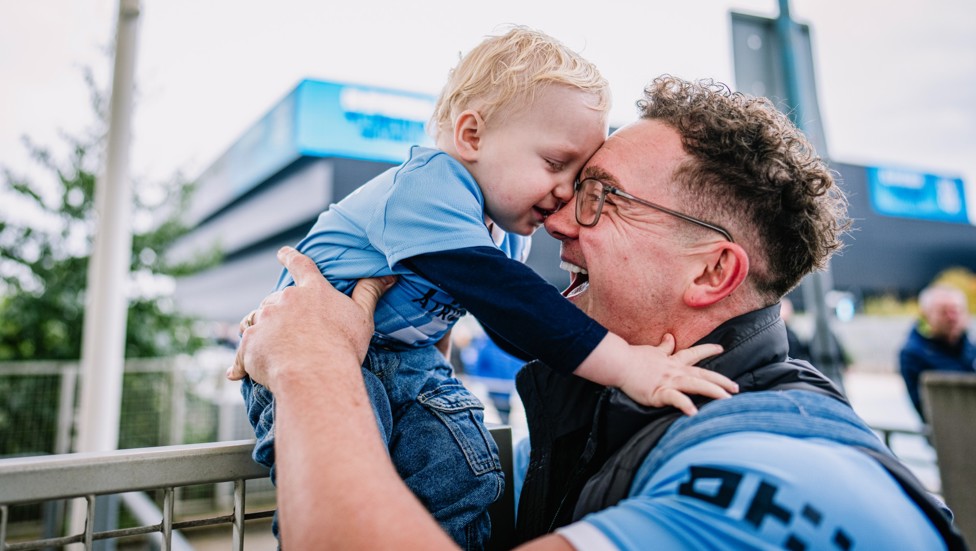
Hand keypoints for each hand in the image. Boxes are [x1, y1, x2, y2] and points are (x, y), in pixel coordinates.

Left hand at [226, 246, 394, 391]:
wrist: (315, 373)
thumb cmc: (343, 346)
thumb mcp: (362, 317)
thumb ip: (369, 294)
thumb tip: (387, 275)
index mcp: (312, 290)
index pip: (301, 266)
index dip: (291, 258)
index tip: (282, 253)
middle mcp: (284, 300)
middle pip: (276, 300)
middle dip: (279, 314)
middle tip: (290, 335)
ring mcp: (264, 320)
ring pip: (256, 321)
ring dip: (260, 332)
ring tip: (270, 351)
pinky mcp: (250, 343)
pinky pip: (242, 351)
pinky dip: (241, 362)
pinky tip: (236, 375)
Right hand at [617, 334, 736, 414]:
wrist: (619, 362)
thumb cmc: (634, 358)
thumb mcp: (652, 351)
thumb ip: (664, 347)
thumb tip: (670, 337)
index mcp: (673, 361)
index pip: (694, 353)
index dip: (708, 349)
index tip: (721, 348)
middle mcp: (675, 370)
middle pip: (703, 374)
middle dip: (721, 381)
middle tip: (736, 388)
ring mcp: (668, 381)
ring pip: (695, 384)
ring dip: (713, 391)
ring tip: (726, 400)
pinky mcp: (658, 392)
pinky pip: (675, 398)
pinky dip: (685, 404)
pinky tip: (694, 412)